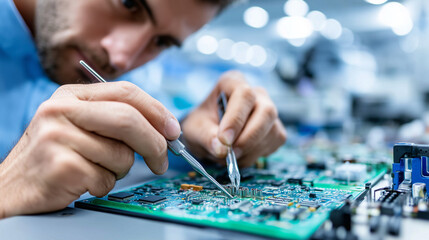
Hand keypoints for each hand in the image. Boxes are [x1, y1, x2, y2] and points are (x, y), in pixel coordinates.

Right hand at [0, 82, 179, 217]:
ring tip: (93, 169)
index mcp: (71, 95)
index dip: (157, 111)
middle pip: (128, 120)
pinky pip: (106, 178)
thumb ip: (117, 121)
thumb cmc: (54, 157)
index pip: (126, 92)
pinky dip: (102, 185)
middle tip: (163, 161)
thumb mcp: (80, 126)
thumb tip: (166, 129)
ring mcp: (58, 137)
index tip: (173, 130)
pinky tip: (81, 181)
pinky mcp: (60, 165)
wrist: (11, 188)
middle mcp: (61, 110)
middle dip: (155, 143)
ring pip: (121, 155)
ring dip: (118, 170)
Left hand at [182, 71, 286, 167]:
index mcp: (233, 82)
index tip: (224, 139)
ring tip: (230, 156)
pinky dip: (258, 153)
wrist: (210, 134)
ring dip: (251, 150)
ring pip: (272, 130)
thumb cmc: (202, 124)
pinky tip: (242, 154)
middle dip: (249, 137)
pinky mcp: (276, 128)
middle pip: (266, 111)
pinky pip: (275, 141)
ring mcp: (269, 110)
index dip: (236, 118)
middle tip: (231, 154)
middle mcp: (256, 93)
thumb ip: (206, 137)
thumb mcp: (195, 129)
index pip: (244, 94)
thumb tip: (222, 150)